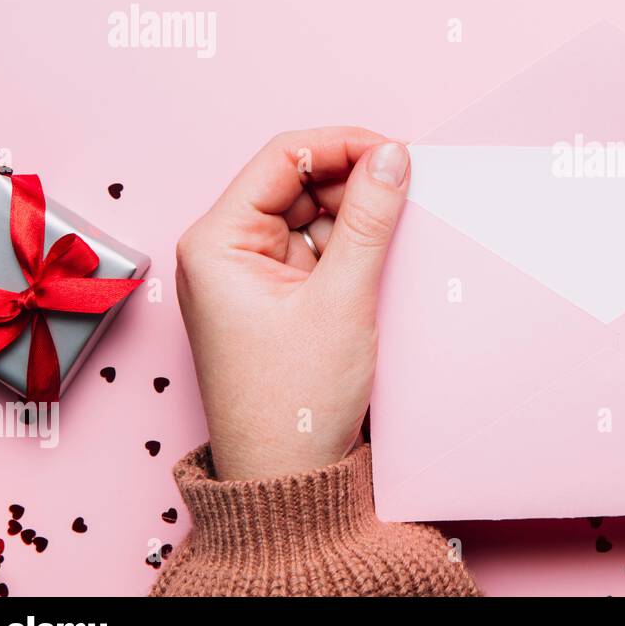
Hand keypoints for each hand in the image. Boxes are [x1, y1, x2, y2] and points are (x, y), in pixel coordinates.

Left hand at [175, 127, 409, 480]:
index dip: (342, 145)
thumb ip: (371, 220)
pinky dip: (352, 249)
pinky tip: (381, 262)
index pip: (282, 159)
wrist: (289, 480)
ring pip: (313, 215)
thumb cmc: (293, 404)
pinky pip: (319, 251)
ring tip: (394, 240)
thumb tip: (393, 156)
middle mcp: (226, 251)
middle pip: (298, 183)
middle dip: (353, 184)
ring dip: (357, 219)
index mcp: (217, 242)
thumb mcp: (342, 300)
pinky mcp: (277, 298)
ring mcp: (252, 275)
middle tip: (407, 192)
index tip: (396, 151)